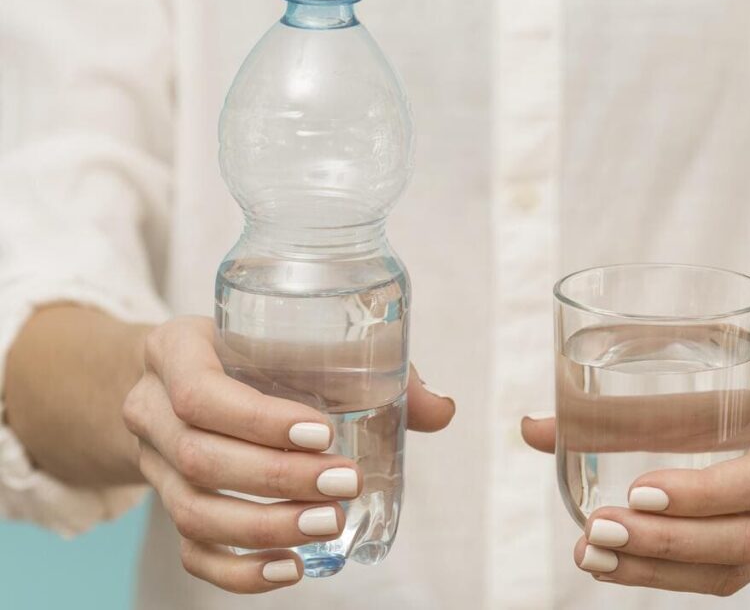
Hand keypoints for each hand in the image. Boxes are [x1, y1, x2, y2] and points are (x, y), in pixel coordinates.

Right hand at [122, 316, 453, 592]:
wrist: (178, 373)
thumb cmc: (251, 349)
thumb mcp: (290, 337)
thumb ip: (367, 366)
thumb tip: (442, 410)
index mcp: (175, 351)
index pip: (201, 393)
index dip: (260, 420)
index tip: (324, 433)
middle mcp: (150, 409)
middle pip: (199, 457)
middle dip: (278, 479)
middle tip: (346, 484)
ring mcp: (152, 463)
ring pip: (193, 511)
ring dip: (266, 527)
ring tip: (330, 526)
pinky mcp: (167, 504)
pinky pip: (191, 550)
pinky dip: (240, 570)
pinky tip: (292, 568)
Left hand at [522, 356, 749, 595]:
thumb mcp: (716, 364)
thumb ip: (628, 395)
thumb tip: (532, 428)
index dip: (702, 492)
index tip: (638, 490)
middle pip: (747, 535)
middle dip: (666, 541)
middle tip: (598, 531)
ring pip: (734, 567)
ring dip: (658, 568)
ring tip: (592, 556)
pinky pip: (727, 577)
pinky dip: (669, 576)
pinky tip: (618, 568)